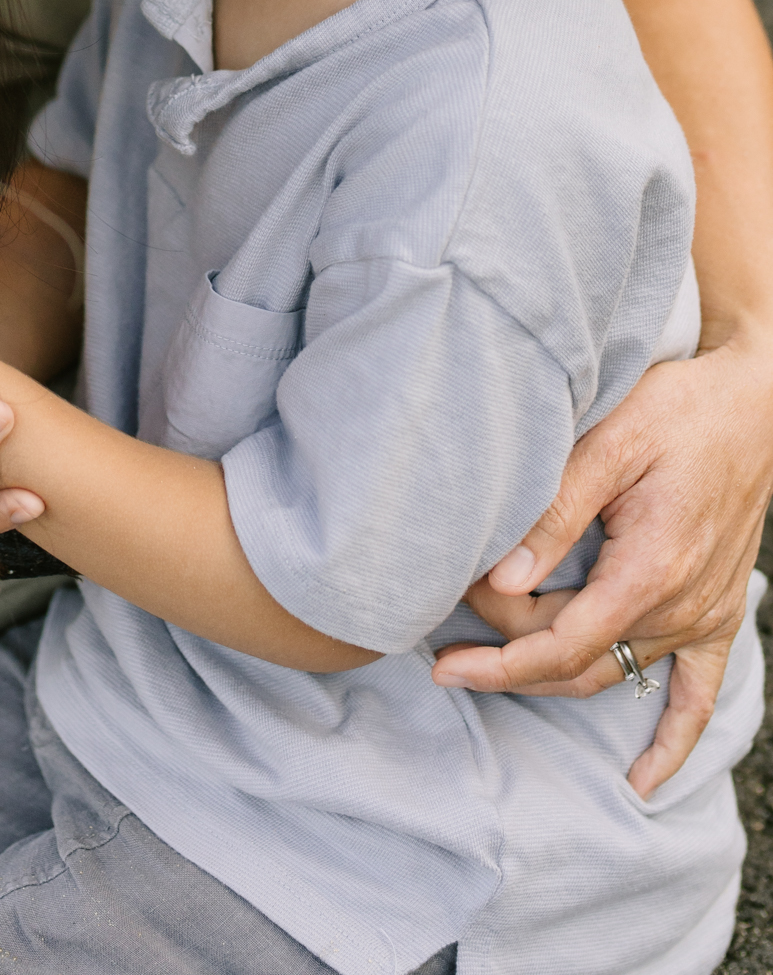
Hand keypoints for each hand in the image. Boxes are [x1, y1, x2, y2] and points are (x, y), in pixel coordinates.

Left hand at [433, 345, 772, 795]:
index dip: (496, 656)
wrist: (752, 403)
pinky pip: (697, 695)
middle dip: (507, 659)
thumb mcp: (607, 444)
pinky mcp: (720, 614)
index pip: (559, 644)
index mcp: (650, 569)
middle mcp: (682, 606)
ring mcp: (705, 617)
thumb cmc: (677, 409)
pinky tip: (643, 781)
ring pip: (614, 674)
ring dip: (551, 678)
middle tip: (447, 633)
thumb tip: (504, 578)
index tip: (442, 655)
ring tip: (486, 670)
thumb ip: (554, 514)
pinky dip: (672, 741)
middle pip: (578, 662)